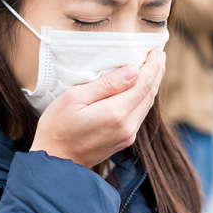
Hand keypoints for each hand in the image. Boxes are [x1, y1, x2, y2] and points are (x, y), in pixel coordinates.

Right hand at [30, 50, 166, 168]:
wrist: (54, 162)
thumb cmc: (57, 127)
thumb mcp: (75, 98)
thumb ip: (107, 84)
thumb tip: (134, 71)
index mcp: (116, 113)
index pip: (144, 83)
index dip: (153, 65)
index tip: (156, 50)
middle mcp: (127, 126)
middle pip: (149, 94)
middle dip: (156, 73)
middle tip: (159, 55)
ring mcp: (127, 136)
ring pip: (146, 105)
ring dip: (151, 85)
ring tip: (154, 68)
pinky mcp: (123, 140)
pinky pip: (139, 115)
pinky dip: (143, 98)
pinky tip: (141, 89)